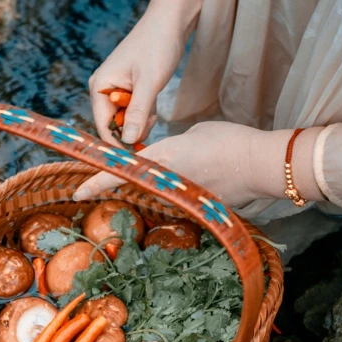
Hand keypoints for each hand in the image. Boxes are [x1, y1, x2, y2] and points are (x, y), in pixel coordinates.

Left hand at [75, 122, 269, 205]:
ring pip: (162, 192)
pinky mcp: (198, 206)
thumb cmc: (231, 141)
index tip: (77, 192)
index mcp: (163, 158)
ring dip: (166, 183)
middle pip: (138, 185)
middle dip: (128, 181)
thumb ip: (174, 146)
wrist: (263, 166)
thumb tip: (169, 160)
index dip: (97, 182)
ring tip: (191, 166)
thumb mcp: (194, 134)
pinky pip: (182, 197)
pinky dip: (186, 188)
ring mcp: (183, 198)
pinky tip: (207, 177)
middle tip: (113, 178)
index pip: (121, 173)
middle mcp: (168, 182)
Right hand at [89, 0, 214, 145]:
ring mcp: (114, 90)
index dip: (117, 144)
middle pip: (112, 126)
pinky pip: (133, 113)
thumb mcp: (149, 83)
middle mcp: (102, 89)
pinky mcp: (128, 90)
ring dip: (140, 122)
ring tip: (154, 109)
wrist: (170, 21)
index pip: (102, 127)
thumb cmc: (157, 46)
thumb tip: (127, 141)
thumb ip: (137, 114)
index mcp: (99, 86)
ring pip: (125, 121)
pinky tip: (154, 104)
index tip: (136, 156)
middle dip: (131, 131)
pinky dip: (144, 114)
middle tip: (151, 122)